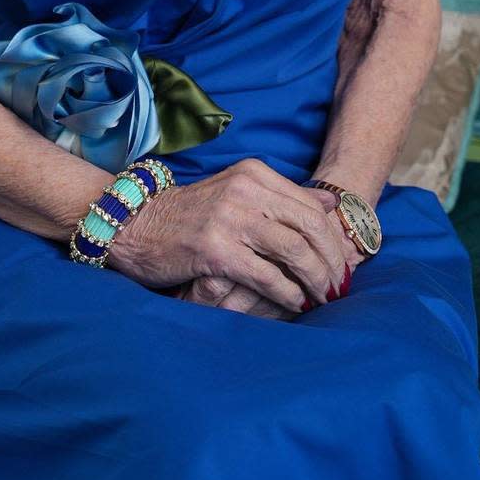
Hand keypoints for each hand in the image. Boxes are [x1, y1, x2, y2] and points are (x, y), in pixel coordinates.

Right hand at [105, 157, 357, 314]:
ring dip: (316, 281)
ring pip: (294, 252)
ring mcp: (229, 218)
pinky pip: (266, 277)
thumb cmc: (190, 214)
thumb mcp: (239, 192)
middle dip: (332, 262)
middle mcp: (245, 190)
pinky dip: (288, 294)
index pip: (312, 206)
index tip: (344, 264)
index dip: (334, 239)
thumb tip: (330, 204)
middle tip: (341, 288)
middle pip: (310, 228)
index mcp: (254, 174)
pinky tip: (295, 305)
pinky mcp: (215, 249)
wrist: (135, 224)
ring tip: (324, 300)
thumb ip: (283, 197)